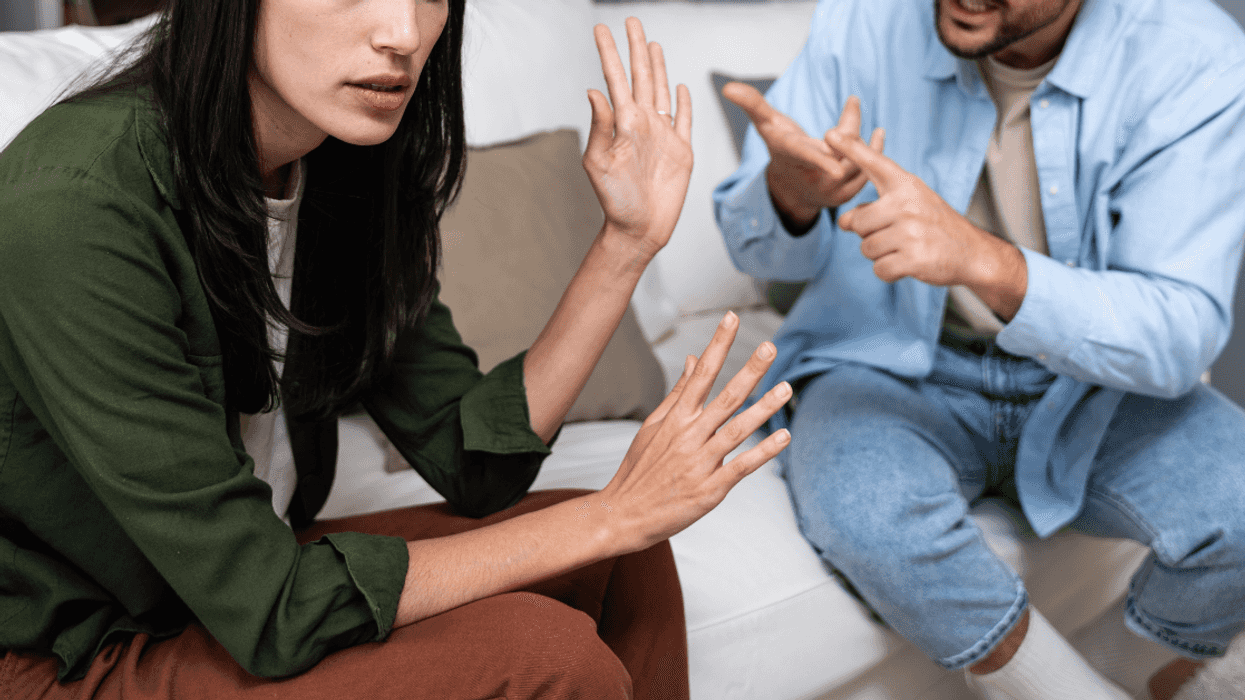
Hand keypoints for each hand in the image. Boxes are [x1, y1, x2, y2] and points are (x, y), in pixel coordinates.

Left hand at [585, 18, 693, 262]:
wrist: (639, 228)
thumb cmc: (615, 200)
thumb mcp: (599, 163)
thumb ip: (599, 127)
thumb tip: (594, 91)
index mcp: (622, 124)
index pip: (615, 79)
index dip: (609, 53)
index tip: (601, 29)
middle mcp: (642, 124)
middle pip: (641, 77)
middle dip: (635, 49)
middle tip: (631, 21)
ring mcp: (663, 136)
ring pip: (662, 91)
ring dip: (658, 67)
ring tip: (652, 44)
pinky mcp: (681, 151)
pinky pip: (684, 120)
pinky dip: (684, 102)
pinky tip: (681, 87)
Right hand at [598, 311, 792, 552]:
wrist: (622, 513)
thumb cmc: (640, 468)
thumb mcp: (653, 425)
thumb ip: (679, 392)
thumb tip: (695, 359)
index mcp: (676, 418)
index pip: (701, 374)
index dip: (718, 345)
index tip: (731, 318)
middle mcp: (688, 436)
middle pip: (725, 397)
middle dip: (750, 371)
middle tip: (770, 347)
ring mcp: (700, 463)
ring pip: (738, 430)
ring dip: (764, 408)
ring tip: (786, 388)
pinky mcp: (709, 490)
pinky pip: (741, 467)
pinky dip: (764, 452)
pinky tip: (784, 436)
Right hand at [722, 84, 883, 231]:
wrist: (793, 188)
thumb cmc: (782, 149)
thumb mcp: (767, 125)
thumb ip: (752, 104)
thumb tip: (728, 87)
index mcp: (792, 158)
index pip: (805, 154)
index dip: (818, 154)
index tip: (832, 146)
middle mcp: (811, 178)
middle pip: (841, 150)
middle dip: (850, 124)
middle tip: (852, 102)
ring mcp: (830, 191)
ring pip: (857, 160)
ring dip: (861, 136)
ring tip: (858, 112)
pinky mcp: (847, 195)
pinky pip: (867, 172)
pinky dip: (874, 150)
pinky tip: (878, 133)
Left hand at [828, 130, 1027, 318]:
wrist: (972, 252)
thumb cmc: (934, 226)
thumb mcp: (909, 205)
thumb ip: (873, 208)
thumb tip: (843, 222)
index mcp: (906, 185)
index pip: (874, 163)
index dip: (850, 148)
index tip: (829, 133)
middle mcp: (907, 204)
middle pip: (857, 223)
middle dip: (870, 234)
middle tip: (897, 234)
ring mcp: (911, 231)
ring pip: (866, 248)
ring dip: (880, 254)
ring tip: (905, 247)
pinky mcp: (914, 258)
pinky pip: (879, 269)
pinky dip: (889, 271)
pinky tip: (908, 263)